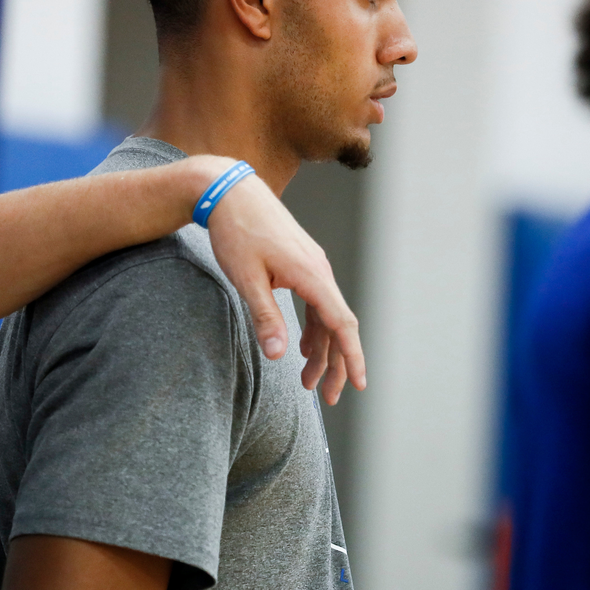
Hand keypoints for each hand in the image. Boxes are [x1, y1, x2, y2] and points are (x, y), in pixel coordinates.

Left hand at [205, 173, 364, 404]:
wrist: (231, 192)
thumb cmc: (236, 232)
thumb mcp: (246, 278)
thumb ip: (266, 317)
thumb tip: (279, 355)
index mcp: (310, 274)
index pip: (341, 323)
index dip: (352, 357)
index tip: (359, 385)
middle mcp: (319, 270)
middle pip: (338, 325)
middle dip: (336, 364)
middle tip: (327, 397)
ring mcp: (312, 266)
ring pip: (327, 316)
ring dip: (322, 350)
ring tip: (308, 382)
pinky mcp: (302, 264)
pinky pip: (317, 303)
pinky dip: (313, 329)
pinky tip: (304, 348)